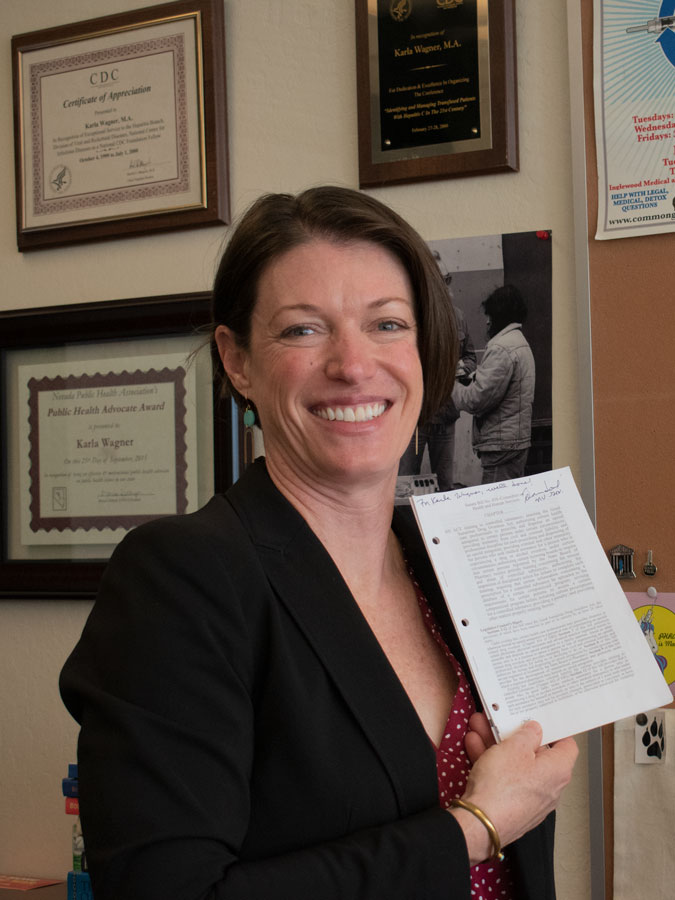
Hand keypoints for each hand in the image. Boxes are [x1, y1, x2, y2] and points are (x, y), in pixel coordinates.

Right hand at [452, 720, 577, 863]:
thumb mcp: (514, 747)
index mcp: (558, 771)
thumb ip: (527, 734)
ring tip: (479, 729)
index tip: (541, 720)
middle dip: (513, 735)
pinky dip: (491, 763)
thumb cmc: (502, 787)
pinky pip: (504, 779)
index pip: (567, 746)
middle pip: (535, 754)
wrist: (480, 823)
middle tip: (501, 722)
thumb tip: (534, 730)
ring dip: (497, 745)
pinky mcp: (512, 806)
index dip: (555, 731)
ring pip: (515, 765)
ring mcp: (530, 799)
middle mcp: (549, 787)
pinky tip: (474, 747)